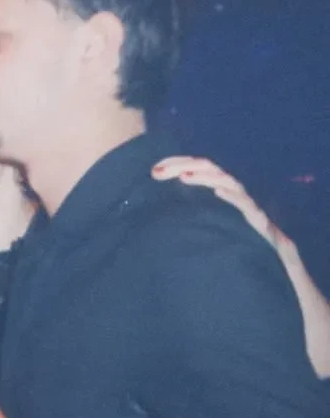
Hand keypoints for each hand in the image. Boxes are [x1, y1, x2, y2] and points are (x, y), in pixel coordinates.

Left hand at [152, 156, 283, 248]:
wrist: (268, 253)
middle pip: (207, 168)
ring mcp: (243, 202)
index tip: (154, 170)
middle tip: (158, 171)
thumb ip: (183, 214)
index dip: (176, 163)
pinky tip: (218, 192)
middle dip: (183, 166)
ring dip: (204, 178)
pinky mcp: (256, 217)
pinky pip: (244, 204)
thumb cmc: (228, 237)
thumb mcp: (203, 223)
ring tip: (184, 177)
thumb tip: (151, 216)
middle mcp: (229, 190)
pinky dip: (232, 197)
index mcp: (215, 188)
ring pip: (224, 181)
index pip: (195, 168)